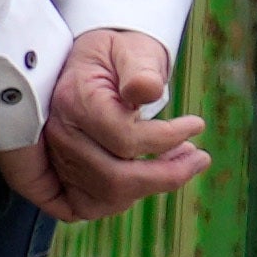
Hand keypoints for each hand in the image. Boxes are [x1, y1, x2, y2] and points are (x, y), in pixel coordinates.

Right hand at [28, 30, 205, 223]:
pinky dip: (117, 203)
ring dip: (149, 188)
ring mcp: (58, 155)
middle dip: (166, 175)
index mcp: (76, 102)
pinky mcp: (59, 170)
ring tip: (179, 165)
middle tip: (199, 158)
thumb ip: (139, 70)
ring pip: (105, 196)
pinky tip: (144, 181)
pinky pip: (82, 206)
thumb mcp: (131, 51)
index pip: (125, 138)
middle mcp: (61, 133)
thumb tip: (147, 88)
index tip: (196, 124)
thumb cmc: (116, 55)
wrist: (89, 60)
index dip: (168, 137)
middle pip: (114, 178)